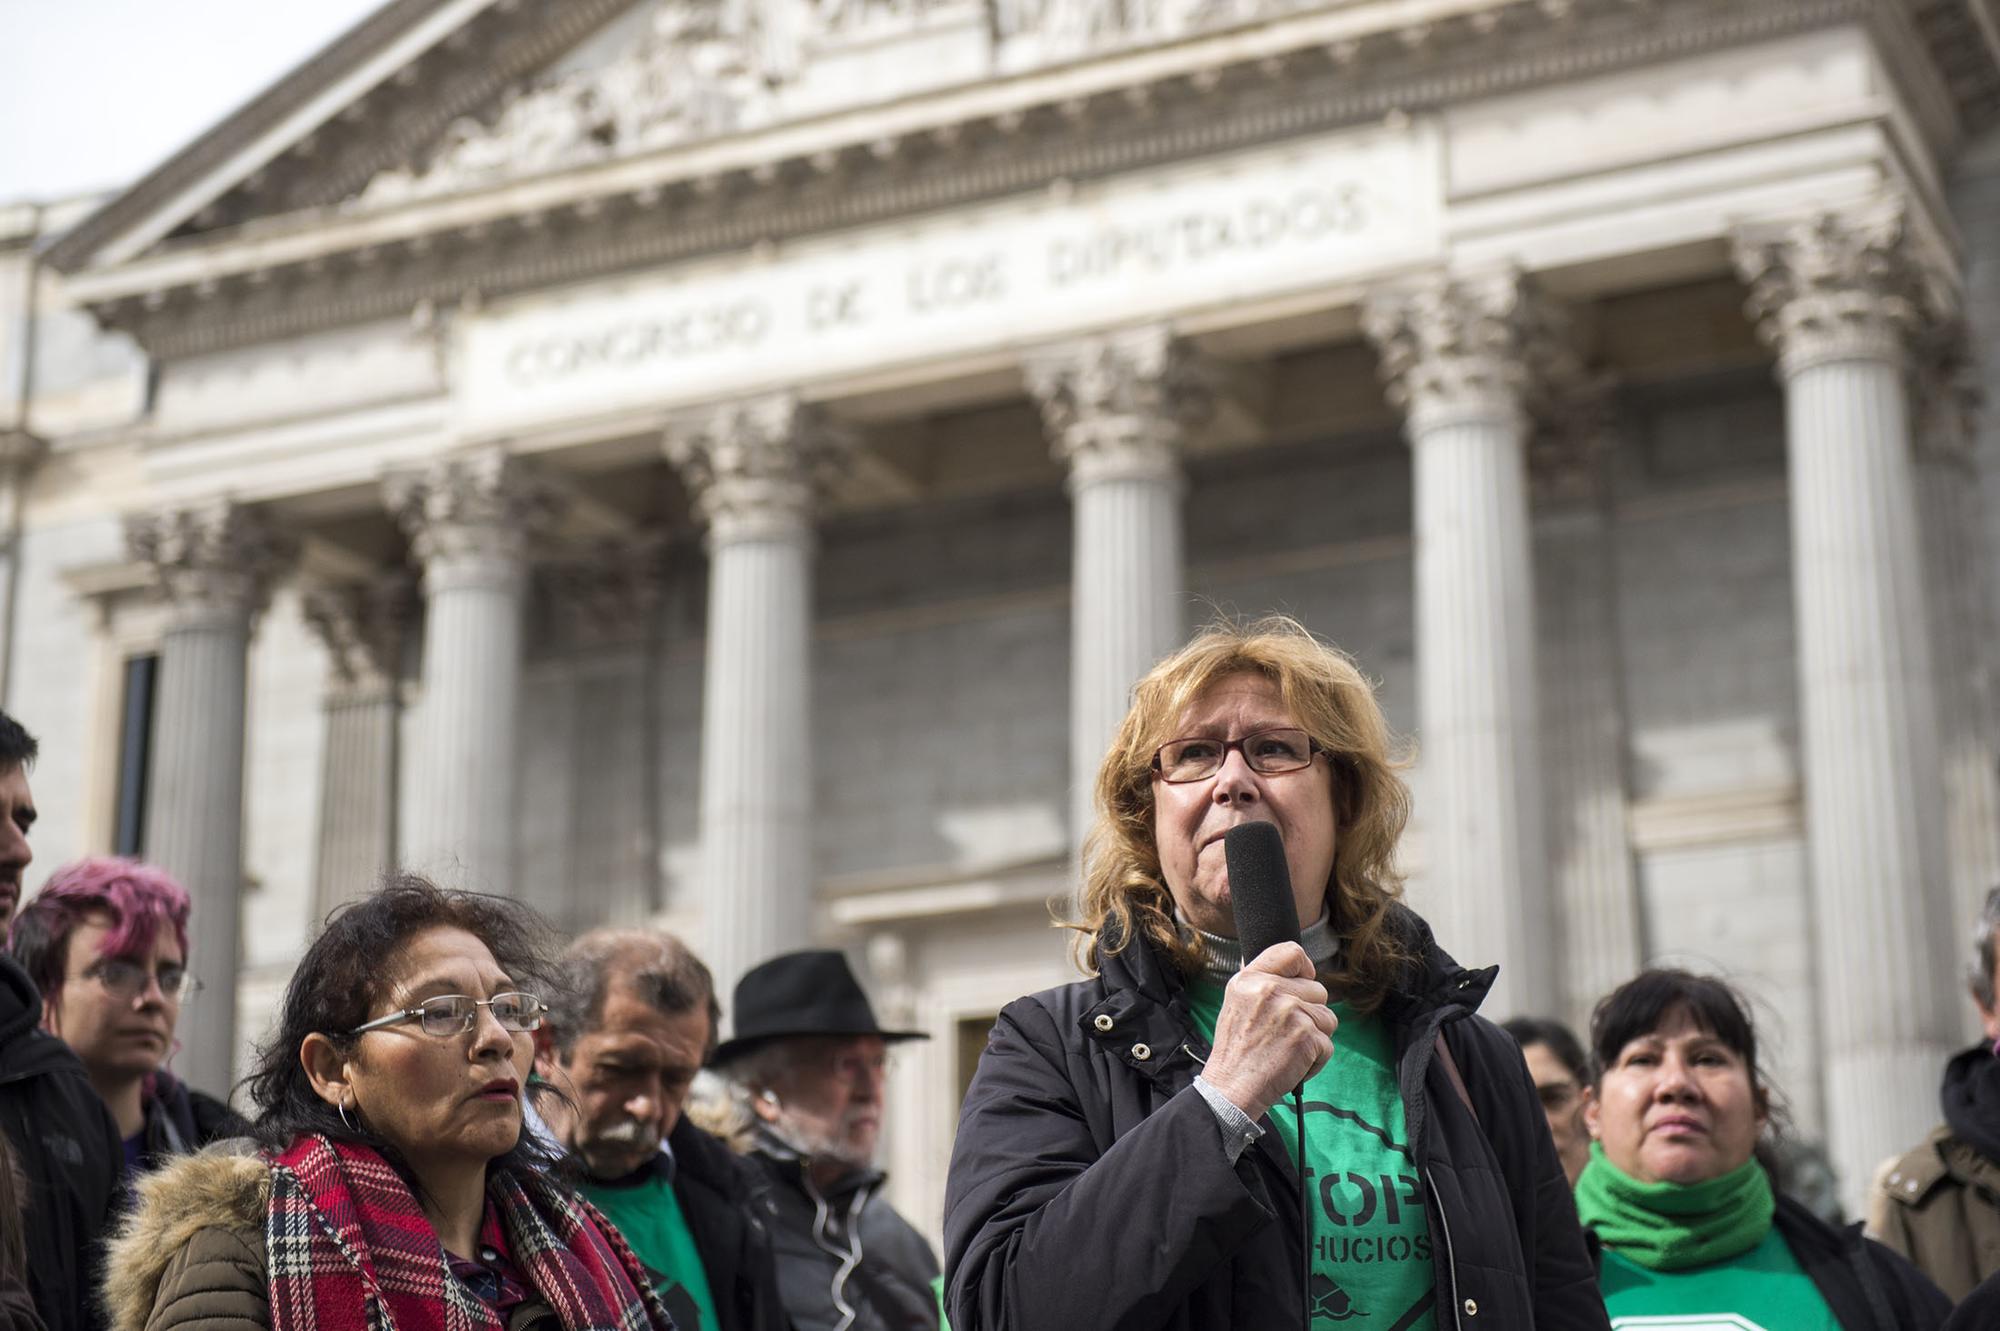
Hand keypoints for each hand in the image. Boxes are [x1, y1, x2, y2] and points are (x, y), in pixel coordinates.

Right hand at [1200, 942, 1336, 1120]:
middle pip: (1318, 990)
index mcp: (1250, 978)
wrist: (1232, 1088)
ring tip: (1288, 1049)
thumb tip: (1289, 966)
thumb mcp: (1235, 1002)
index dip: (1305, 968)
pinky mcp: (1306, 1036)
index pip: (1292, 952)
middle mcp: (1270, 990)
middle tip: (1286, 1033)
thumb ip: (1260, 982)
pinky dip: (1316, 1060)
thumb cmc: (1236, 1051)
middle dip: (1311, 1013)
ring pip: (1328, 1017)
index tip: (1303, 983)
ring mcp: (1290, 1012)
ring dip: (1316, 1037)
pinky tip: (1293, 1065)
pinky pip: (1328, 1044)